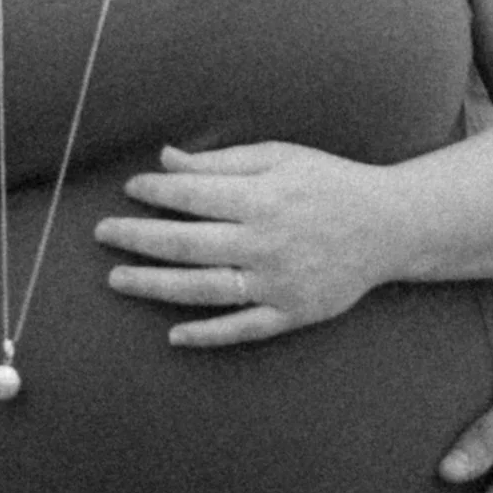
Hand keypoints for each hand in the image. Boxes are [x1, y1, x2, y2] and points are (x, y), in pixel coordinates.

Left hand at [95, 142, 395, 343]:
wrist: (390, 225)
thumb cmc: (330, 182)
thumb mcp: (280, 157)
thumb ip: (222, 162)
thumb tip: (167, 159)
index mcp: (263, 197)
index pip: (193, 196)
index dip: (154, 192)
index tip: (130, 189)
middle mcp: (266, 242)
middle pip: (186, 244)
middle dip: (137, 238)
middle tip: (102, 233)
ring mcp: (278, 283)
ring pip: (203, 290)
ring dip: (154, 285)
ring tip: (117, 279)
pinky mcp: (292, 313)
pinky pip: (242, 330)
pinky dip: (207, 335)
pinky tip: (173, 334)